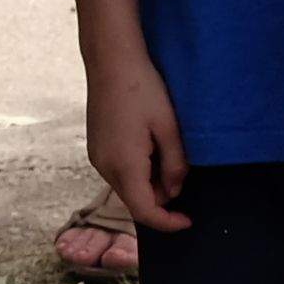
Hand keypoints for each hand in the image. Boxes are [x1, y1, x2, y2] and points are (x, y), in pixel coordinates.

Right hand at [89, 65, 191, 238]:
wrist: (111, 61)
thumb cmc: (142, 89)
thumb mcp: (168, 128)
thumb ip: (175, 165)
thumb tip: (175, 191)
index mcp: (124, 166)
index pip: (145, 212)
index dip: (168, 223)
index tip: (187, 221)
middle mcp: (105, 167)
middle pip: (135, 202)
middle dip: (160, 200)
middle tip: (180, 174)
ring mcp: (97, 158)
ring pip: (127, 188)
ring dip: (149, 184)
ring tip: (164, 154)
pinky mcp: (96, 148)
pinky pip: (119, 173)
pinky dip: (137, 173)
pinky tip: (148, 148)